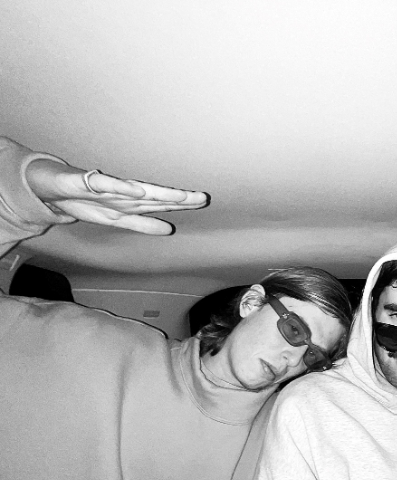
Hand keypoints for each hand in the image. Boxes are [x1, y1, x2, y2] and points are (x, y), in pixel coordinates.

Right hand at [25, 159, 207, 234]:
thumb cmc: (82, 199)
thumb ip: (142, 224)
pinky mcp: (81, 183)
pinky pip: (103, 186)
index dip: (179, 203)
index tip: (203, 200)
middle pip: (153, 196)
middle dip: (177, 198)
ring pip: (135, 190)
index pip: (159, 202)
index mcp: (129, 201)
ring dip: (158, 193)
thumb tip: (168, 229)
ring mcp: (102, 188)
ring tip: (180, 195)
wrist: (44, 186)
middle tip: (202, 197)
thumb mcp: (115, 218)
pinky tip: (137, 190)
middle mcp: (119, 193)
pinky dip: (120, 188)